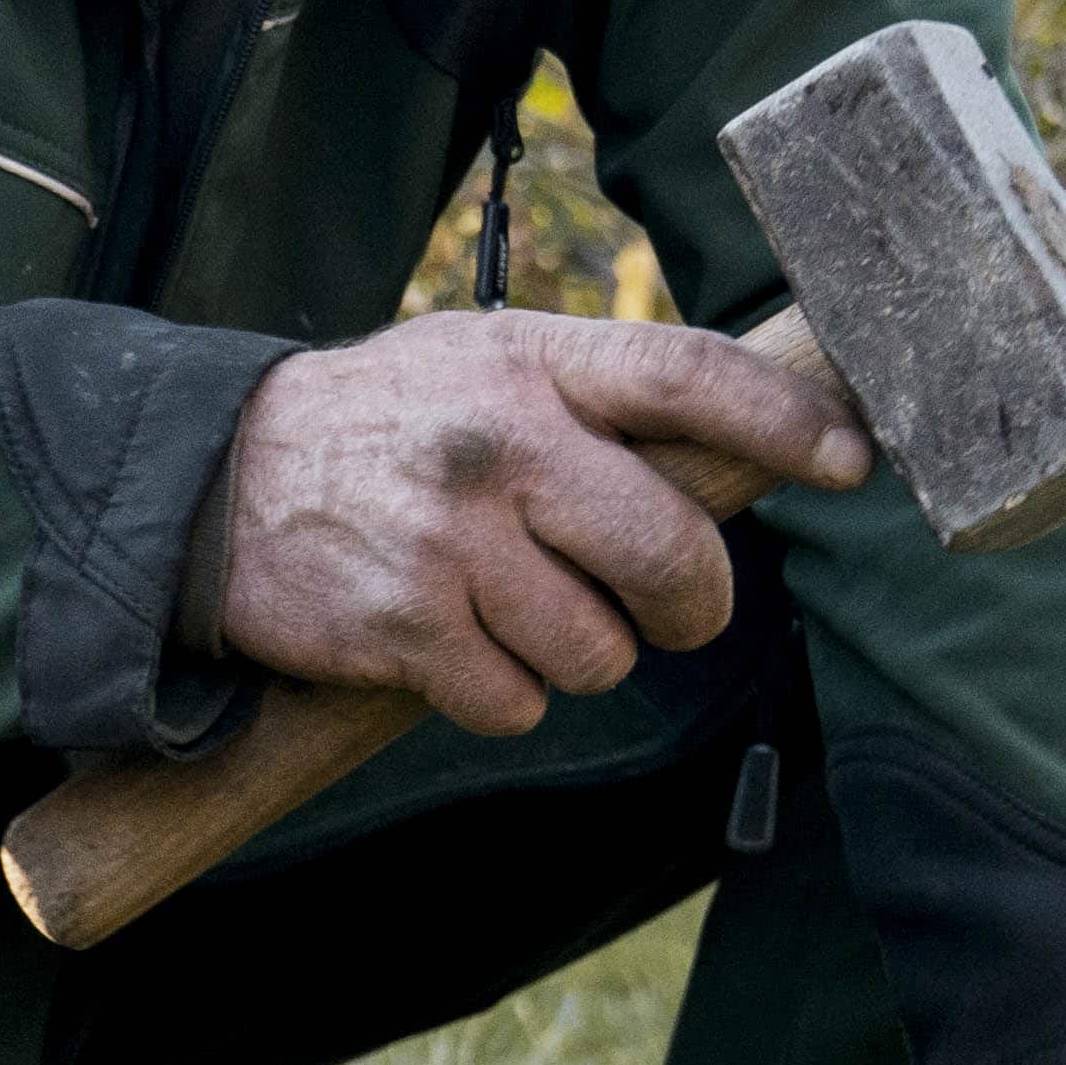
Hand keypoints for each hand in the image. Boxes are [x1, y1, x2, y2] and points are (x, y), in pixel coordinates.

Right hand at [184, 311, 867, 730]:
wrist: (214, 481)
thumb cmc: (384, 425)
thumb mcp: (483, 362)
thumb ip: (595, 394)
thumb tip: (741, 446)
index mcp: (530, 363)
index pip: (687, 376)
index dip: (784, 421)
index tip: (851, 459)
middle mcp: (497, 444)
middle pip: (670, 553)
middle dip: (693, 606)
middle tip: (676, 611)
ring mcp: (450, 542)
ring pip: (600, 651)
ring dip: (579, 655)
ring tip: (515, 611)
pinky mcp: (405, 630)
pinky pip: (517, 702)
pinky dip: (502, 694)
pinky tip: (455, 647)